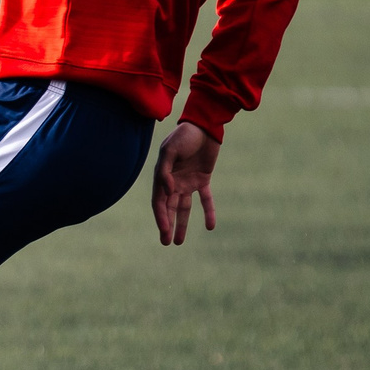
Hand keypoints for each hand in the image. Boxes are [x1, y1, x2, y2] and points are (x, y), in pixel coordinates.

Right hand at [150, 121, 218, 245]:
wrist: (204, 126)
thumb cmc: (184, 136)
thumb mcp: (171, 150)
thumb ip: (165, 170)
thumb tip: (168, 192)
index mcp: (162, 176)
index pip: (159, 201)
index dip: (161, 217)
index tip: (164, 231)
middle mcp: (174, 181)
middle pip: (169, 208)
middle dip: (167, 225)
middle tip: (167, 242)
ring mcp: (188, 182)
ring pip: (184, 208)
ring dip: (182, 224)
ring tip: (179, 242)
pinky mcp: (203, 179)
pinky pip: (205, 199)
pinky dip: (208, 212)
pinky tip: (210, 226)